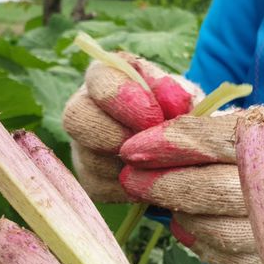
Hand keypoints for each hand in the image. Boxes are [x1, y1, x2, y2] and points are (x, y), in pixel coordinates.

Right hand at [62, 53, 202, 201]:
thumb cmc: (183, 113)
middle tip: (150, 146)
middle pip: (76, 118)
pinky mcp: (88, 178)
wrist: (184, 147)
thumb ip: (179, 95)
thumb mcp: (187, 97)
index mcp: (107, 76)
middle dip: (115, 135)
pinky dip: (130, 187)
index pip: (98, 78)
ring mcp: (81, 145)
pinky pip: (100, 186)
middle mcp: (84, 107)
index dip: (122, 98)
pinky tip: (152, 181)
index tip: (153, 117)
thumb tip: (173, 99)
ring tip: (160, 163)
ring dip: (128, 165)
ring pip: (89, 157)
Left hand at [119, 106, 263, 263]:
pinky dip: (202, 241)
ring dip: (179, 214)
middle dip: (162, 183)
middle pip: (209, 190)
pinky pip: (227, 258)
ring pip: (213, 229)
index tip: (133, 147)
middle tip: (131, 177)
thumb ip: (229, 130)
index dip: (167, 143)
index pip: (214, 141)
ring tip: (159, 199)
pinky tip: (190, 224)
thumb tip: (166, 137)